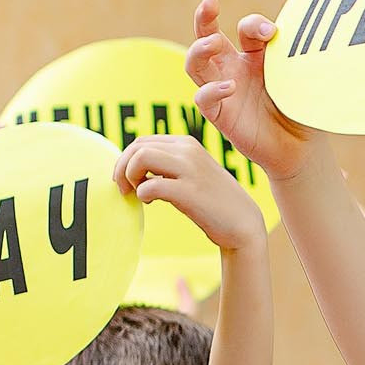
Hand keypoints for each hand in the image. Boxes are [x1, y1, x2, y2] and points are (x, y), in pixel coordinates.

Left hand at [116, 135, 266, 254]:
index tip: (128, 180)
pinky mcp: (189, 192)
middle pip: (137, 147)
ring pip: (140, 158)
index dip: (126, 160)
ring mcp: (189, 170)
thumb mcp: (193, 173)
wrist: (243, 224)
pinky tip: (151, 202)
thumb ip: (169, 165)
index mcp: (187, 144)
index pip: (142, 141)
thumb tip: (133, 167)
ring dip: (129, 176)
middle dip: (122, 168)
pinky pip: (150, 185)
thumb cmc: (213, 203)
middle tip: (123, 188)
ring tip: (136, 193)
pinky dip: (143, 194)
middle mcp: (188, 151)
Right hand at [187, 0, 318, 179]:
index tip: (272, 33)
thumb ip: (287, 53)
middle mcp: (233, 69)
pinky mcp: (220, 116)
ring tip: (214, 43)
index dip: (254, 25)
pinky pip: (203, 99)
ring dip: (200, 49)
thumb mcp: (297, 76)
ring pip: (195, 63)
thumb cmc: (301, 109)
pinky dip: (211, 90)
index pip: (246, 30)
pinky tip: (229, 87)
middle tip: (210, 4)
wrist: (303, 149)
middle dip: (204, 17)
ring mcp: (223, 91)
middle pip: (206, 35)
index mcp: (254, 56)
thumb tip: (276, 31)